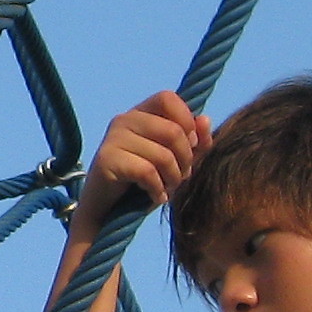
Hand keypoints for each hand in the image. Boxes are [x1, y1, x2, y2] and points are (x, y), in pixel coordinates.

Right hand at [76, 91, 208, 229]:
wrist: (109, 213)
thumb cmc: (144, 183)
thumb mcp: (176, 162)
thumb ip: (194, 142)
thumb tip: (205, 120)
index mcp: (141, 113)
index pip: (167, 98)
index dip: (186, 120)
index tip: (191, 145)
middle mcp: (124, 120)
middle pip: (172, 130)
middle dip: (185, 160)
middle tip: (181, 177)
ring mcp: (113, 138)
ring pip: (163, 154)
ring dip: (173, 179)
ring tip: (168, 189)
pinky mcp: (106, 160)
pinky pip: (147, 172)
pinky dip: (158, 189)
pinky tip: (156, 197)